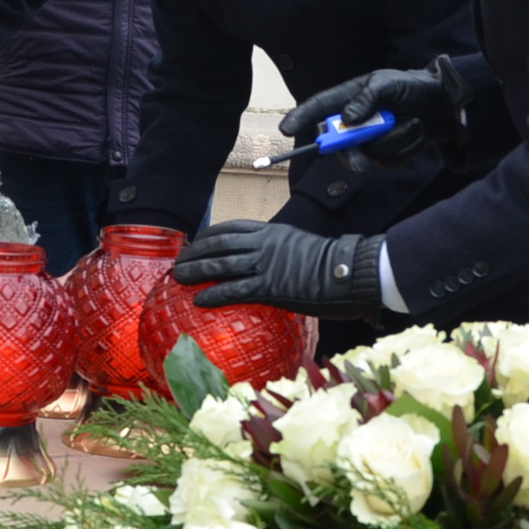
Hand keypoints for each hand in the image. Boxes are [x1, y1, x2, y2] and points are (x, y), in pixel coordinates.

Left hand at [171, 221, 383, 319]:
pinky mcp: (270, 287)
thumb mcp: (300, 246)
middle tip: (180, 261)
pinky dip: (214, 293)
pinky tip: (199, 299)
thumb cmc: (332, 263)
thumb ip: (281, 250)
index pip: (232, 228)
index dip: (209, 236)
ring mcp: (265, 265)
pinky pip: (234, 289)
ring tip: (179, 277)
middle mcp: (263, 245)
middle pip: (219, 245)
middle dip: (196, 253)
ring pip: (220, 265)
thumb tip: (272, 262)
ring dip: (196, 271)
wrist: (349, 271)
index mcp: (271, 232)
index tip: (197, 243)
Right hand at [279, 57, 467, 168]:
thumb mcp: (388, 83)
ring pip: (371, 154)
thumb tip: (347, 119)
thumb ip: (367, 98)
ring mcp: (368, 143)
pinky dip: (407, 147)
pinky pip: (391, 161)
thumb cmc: (409, 87)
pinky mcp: (386, 157)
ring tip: (413, 121)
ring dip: (396, 139)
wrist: (439, 105)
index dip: (300, 118)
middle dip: (349, 157)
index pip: (317, 109)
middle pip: (338, 146)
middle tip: (360, 169)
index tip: (287, 128)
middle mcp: (353, 124)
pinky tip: (415, 132)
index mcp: (346, 100)